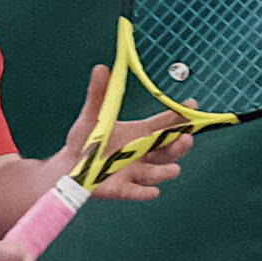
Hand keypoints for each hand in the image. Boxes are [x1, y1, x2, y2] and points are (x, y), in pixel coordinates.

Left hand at [61, 65, 196, 201]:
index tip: (193, 106)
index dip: (181, 116)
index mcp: (140, 133)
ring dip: (166, 171)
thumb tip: (101, 68)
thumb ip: (99, 94)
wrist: (69, 166)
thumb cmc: (85, 139)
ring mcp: (135, 172)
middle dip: (180, 146)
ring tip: (174, 169)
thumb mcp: (92, 115)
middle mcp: (143, 153)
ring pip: (157, 172)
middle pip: (169, 150)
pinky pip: (136, 192)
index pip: (166, 124)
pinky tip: (153, 191)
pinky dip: (145, 192)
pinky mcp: (122, 188)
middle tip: (187, 138)